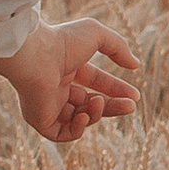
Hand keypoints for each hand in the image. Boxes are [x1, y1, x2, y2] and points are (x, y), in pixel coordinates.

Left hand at [0, 16, 140, 145]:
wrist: (33, 55)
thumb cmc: (61, 41)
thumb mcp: (97, 35)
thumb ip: (119, 47)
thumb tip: (136, 65)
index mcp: (67, 68)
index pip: (96, 84)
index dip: (116, 90)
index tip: (135, 96)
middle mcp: (57, 88)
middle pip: (91, 104)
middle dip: (113, 106)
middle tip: (131, 107)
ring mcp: (48, 105)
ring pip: (80, 119)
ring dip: (96, 113)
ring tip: (98, 101)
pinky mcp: (39, 120)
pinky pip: (63, 134)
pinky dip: (78, 130)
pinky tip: (85, 116)